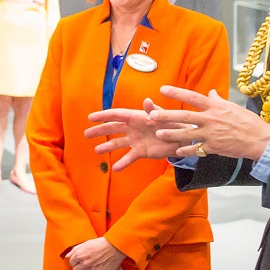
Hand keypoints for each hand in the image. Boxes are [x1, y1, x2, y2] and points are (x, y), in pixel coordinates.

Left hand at [66, 238, 125, 269]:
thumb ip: (75, 250)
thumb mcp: (86, 243)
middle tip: (85, 265)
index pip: (71, 262)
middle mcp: (84, 263)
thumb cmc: (100, 244)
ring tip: (89, 269)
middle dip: (79, 267)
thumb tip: (67, 256)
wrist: (114, 247)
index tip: (79, 261)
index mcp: (79, 254)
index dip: (75, 261)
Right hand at [86, 98, 200, 170]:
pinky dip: (122, 163)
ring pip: (118, 143)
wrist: (182, 138)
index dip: (103, 116)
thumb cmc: (173, 122)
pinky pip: (129, 157)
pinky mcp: (141, 151)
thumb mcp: (164, 115)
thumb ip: (154, 110)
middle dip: (100, 130)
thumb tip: (146, 101)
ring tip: (97, 150)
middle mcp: (133, 128)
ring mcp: (135, 140)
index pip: (117, 115)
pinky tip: (115, 169)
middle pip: (113, 129)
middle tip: (87, 134)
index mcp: (136, 117)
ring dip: (107, 147)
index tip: (91, 118)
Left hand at [149, 87, 269, 159]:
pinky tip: (176, 152)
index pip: (193, 97)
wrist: (259, 139)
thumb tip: (210, 92)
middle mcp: (211, 119)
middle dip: (168, 116)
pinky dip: (186, 151)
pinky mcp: (214, 147)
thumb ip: (218, 100)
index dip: (177, 93)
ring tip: (159, 133)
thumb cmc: (247, 121)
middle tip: (153, 115)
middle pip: (185, 116)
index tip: (163, 89)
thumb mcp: (232, 106)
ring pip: (187, 134)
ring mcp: (211, 134)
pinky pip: (197, 149)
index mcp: (215, 107)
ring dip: (172, 134)